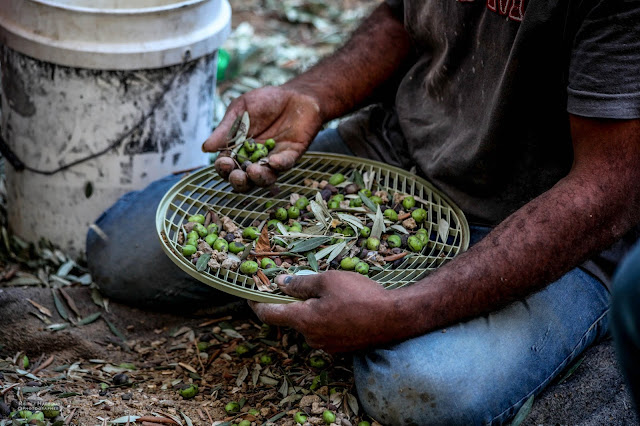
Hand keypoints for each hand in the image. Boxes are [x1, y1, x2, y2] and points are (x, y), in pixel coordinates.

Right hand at [202, 86, 323, 186]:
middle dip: (239, 182)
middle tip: (237, 176)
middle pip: (245, 180)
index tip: (224, 163)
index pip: (227, 166)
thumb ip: (226, 129)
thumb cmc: (265, 101)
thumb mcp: (240, 110)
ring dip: (258, 179)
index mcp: (238, 149)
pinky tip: (273, 162)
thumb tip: (205, 148)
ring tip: (253, 172)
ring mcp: (273, 159)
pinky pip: (285, 165)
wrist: (294, 94)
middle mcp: (255, 159)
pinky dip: (279, 165)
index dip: (224, 168)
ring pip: (265, 178)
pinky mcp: (291, 155)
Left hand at [250, 271, 397, 352]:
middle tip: (301, 283)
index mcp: (303, 320)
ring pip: (310, 324)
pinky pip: (325, 331)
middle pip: (291, 318)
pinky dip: (326, 318)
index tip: (249, 294)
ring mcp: (326, 346)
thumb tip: (280, 283)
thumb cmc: (360, 296)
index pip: (268, 314)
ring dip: (312, 310)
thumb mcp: (328, 280)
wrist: (395, 318)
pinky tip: (344, 307)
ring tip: (333, 294)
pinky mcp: (340, 349)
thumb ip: (300, 283)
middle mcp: (311, 338)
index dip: (256, 303)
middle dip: (292, 302)